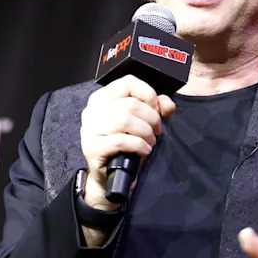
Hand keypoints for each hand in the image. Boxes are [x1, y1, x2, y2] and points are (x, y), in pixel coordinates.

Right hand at [79, 74, 175, 210]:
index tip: (158, 110)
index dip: (149, 94)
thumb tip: (167, 104)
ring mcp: (89, 128)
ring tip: (151, 142)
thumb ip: (157, 108)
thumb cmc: (125, 145)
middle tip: (157, 131)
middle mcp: (93, 109)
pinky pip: (120, 140)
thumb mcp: (142, 123)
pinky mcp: (92, 147)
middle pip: (131, 103)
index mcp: (103, 97)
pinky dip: (138, 145)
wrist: (109, 175)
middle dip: (152, 118)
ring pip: (125, 120)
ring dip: (145, 132)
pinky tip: (145, 150)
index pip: (128, 82)